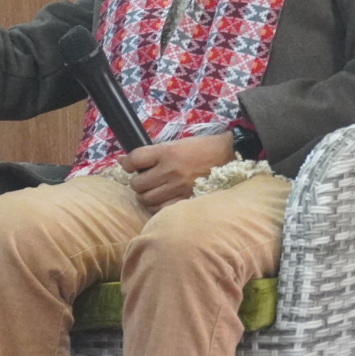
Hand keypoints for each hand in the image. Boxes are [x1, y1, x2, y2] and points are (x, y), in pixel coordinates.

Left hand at [118, 133, 236, 210]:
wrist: (230, 156)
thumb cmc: (200, 148)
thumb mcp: (175, 144)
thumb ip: (152, 154)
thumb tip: (124, 162)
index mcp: (166, 152)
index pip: (134, 159)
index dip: (127, 164)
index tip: (129, 166)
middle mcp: (170, 170)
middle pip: (137, 184)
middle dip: (137, 183)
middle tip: (144, 180)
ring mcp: (179, 187)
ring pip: (146, 199)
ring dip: (146, 196)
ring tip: (153, 191)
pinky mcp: (188, 200)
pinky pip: (161, 210)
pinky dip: (157, 207)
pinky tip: (162, 200)